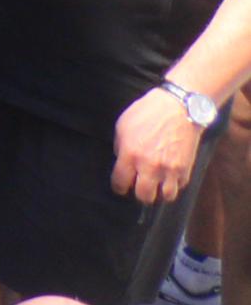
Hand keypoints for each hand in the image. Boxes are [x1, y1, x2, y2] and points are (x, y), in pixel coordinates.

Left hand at [117, 84, 207, 203]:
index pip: (120, 182)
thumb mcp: (123, 125)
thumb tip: (121, 160)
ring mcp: (169, 169)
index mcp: (130, 154)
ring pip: (165, 196)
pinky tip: (169, 176)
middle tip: (139, 186)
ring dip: (159, 192)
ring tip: (156, 185)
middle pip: (144, 196)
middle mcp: (150, 166)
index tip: (121, 186)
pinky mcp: (186, 169)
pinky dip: (174, 184)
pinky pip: (179, 186)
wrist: (179, 108)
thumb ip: (121, 146)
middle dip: (139, 193)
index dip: (119, 187)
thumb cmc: (148, 113)